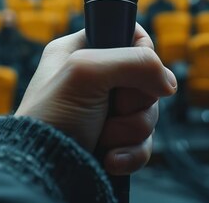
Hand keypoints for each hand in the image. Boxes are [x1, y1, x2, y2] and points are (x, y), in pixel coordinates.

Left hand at [15, 23, 176, 175]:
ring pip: (149, 113)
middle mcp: (95, 78)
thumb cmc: (51, 117)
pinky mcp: (114, 141)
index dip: (141, 52)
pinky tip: (109, 158)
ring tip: (103, 136)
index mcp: (80, 50)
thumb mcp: (87, 73)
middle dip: (134, 101)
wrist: (39, 172)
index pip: (131, 36)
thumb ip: (135, 62)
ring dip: (130, 130)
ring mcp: (106, 111)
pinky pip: (144, 142)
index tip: (131, 69)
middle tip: (110, 108)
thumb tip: (169, 83)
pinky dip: (131, 152)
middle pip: (147, 79)